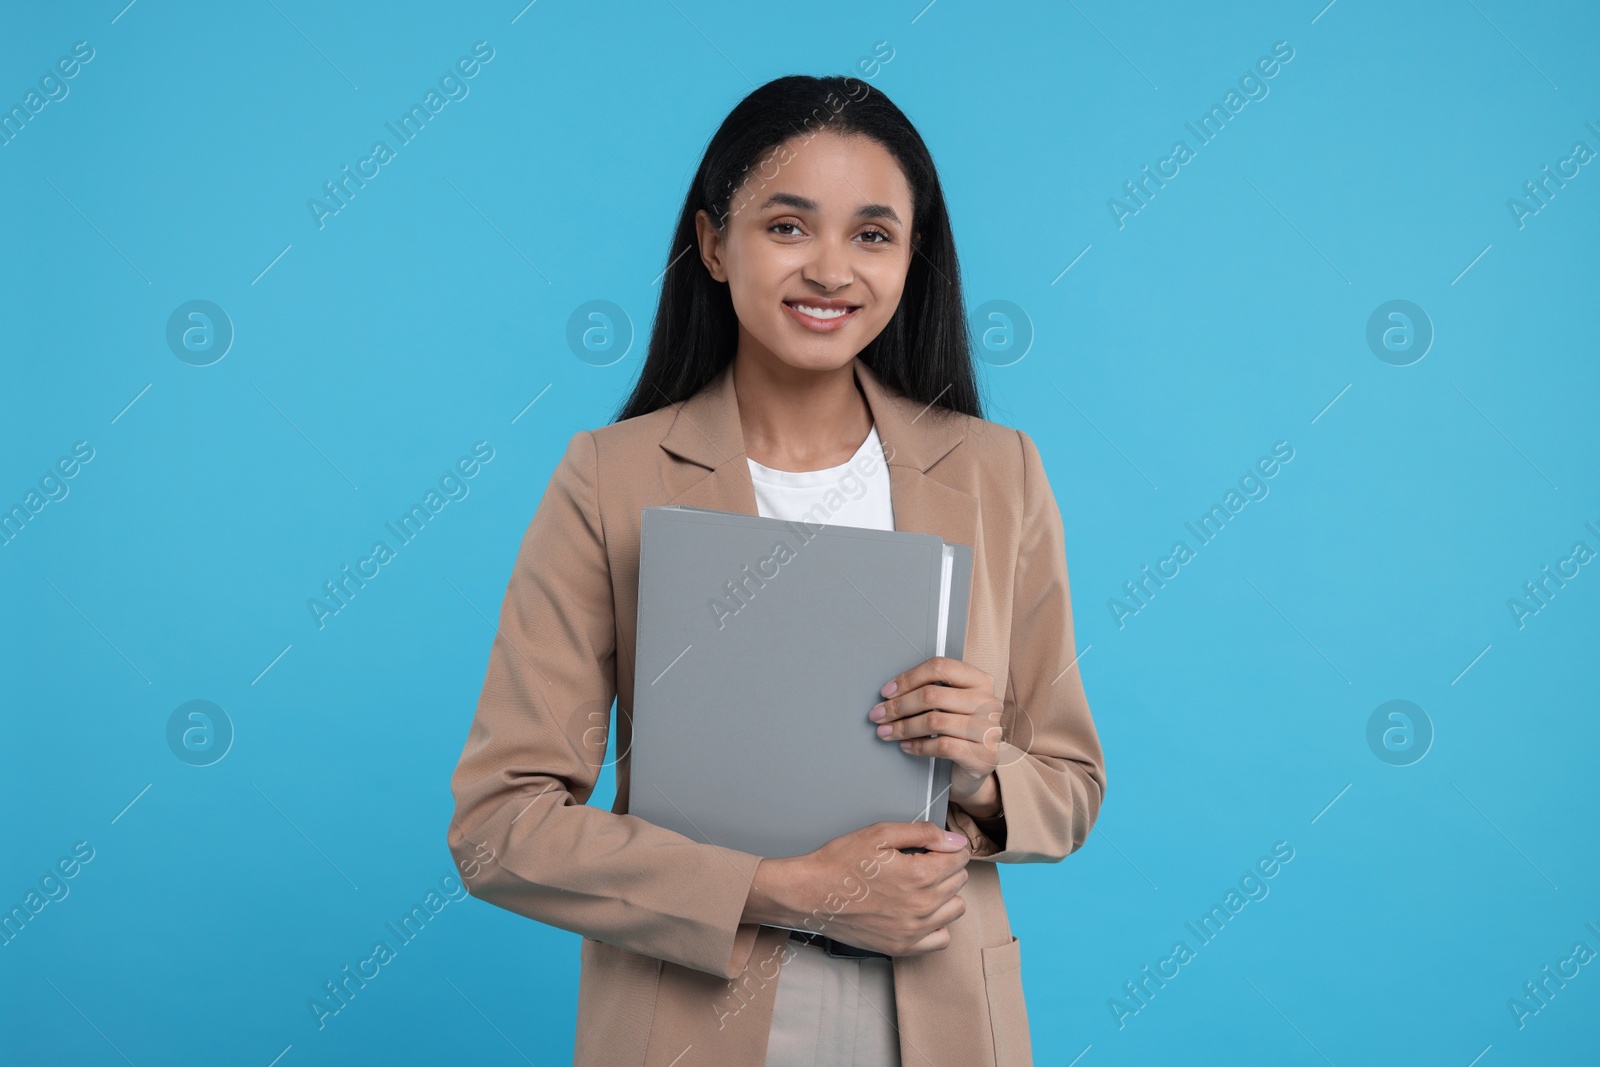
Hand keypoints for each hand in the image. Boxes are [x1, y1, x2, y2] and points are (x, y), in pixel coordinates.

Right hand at [747, 821, 970, 956]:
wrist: (810, 894)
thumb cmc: (839, 862)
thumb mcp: (879, 834)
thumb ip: (923, 833)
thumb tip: (955, 840)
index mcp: (918, 874)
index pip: (959, 858)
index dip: (949, 846)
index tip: (935, 846)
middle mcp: (921, 906)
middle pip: (959, 881)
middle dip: (946, 866)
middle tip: (921, 861)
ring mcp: (913, 930)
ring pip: (955, 909)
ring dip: (946, 894)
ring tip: (921, 885)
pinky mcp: (902, 947)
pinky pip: (941, 939)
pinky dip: (938, 924)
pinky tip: (920, 911)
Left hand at [870, 656, 1002, 817]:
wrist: (979, 765)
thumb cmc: (959, 730)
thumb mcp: (951, 704)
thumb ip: (931, 692)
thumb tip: (890, 693)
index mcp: (979, 680)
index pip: (940, 667)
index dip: (909, 678)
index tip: (887, 692)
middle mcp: (988, 702)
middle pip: (932, 695)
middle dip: (898, 706)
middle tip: (878, 714)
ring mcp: (988, 729)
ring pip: (934, 721)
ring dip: (903, 727)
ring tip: (885, 732)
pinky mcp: (983, 756)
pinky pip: (942, 746)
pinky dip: (918, 746)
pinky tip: (905, 746)